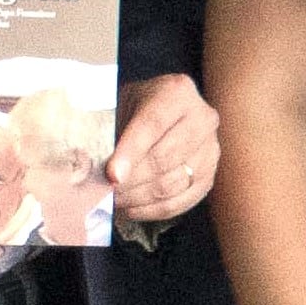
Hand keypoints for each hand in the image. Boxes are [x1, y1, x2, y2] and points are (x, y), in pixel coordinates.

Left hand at [110, 73, 219, 224]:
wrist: (167, 112)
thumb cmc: (137, 108)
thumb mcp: (122, 104)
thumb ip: (112, 131)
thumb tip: (94, 169)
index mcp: (177, 93)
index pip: (153, 125)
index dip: (130, 152)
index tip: (111, 175)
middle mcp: (203, 119)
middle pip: (165, 158)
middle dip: (131, 180)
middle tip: (104, 192)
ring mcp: (211, 149)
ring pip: (173, 183)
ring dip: (138, 198)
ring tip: (114, 201)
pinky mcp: (210, 176)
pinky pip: (181, 202)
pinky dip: (152, 211)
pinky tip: (131, 209)